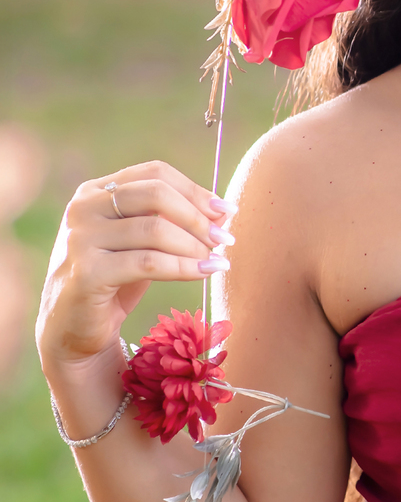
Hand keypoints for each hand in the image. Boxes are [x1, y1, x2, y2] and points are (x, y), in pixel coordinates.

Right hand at [36, 161, 233, 380]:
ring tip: (216, 259)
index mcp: (95, 191)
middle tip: (225, 238)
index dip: (196, 190)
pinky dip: (184, 267)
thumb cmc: (115, 279)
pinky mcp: (86, 273)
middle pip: (156, 194)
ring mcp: (80, 240)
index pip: (155, 173)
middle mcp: (83, 208)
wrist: (73, 328)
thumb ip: (173, 220)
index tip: (227, 211)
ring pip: (155, 229)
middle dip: (198, 216)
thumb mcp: (143, 242)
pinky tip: (205, 272)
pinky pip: (148, 263)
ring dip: (195, 244)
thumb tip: (224, 212)